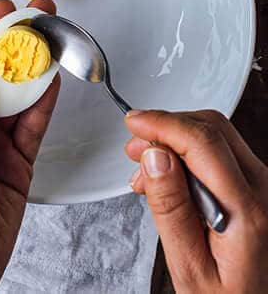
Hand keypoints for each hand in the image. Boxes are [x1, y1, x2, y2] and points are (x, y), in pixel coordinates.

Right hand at [125, 109, 267, 293]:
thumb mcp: (189, 268)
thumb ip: (171, 210)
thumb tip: (155, 157)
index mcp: (247, 212)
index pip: (203, 143)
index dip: (163, 124)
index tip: (135, 123)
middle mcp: (265, 191)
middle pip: (213, 129)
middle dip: (167, 128)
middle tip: (135, 147)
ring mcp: (265, 188)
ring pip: (218, 136)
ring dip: (177, 140)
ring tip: (147, 167)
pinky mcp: (259, 190)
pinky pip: (224, 154)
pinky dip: (191, 154)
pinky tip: (170, 175)